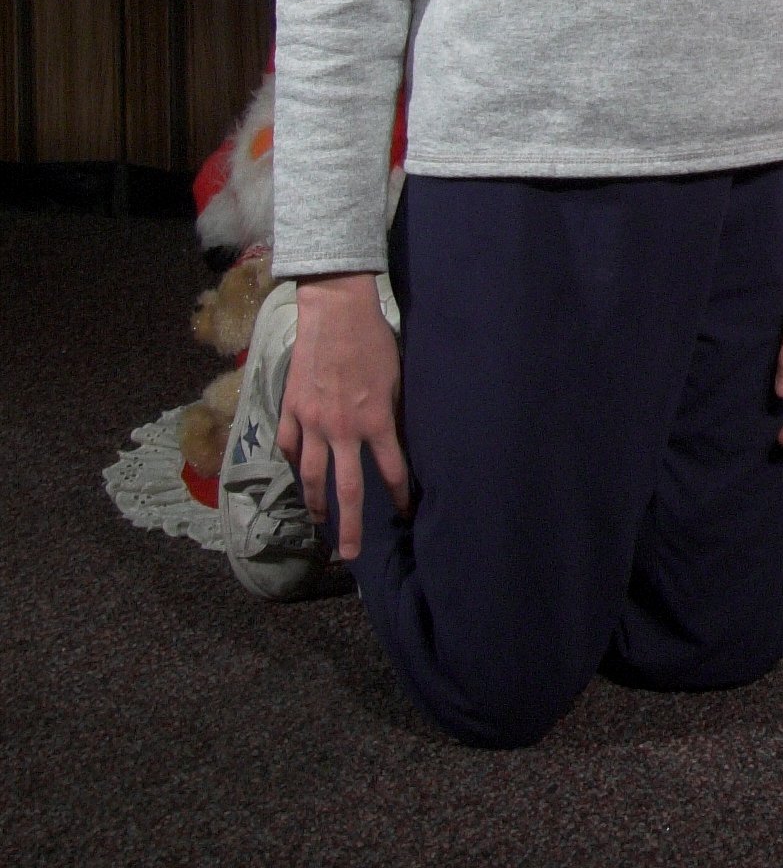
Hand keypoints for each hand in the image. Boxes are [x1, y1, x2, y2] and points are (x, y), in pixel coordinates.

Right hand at [276, 273, 408, 562]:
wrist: (336, 312)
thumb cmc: (374, 340)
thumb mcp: (396, 378)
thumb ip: (393, 413)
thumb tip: (397, 440)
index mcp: (376, 421)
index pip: (391, 470)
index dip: (400, 495)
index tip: (406, 512)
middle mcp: (343, 429)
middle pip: (346, 490)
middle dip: (350, 526)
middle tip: (350, 554)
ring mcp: (313, 422)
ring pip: (311, 475)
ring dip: (315, 502)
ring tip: (319, 521)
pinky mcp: (292, 409)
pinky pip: (290, 445)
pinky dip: (294, 461)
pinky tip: (298, 471)